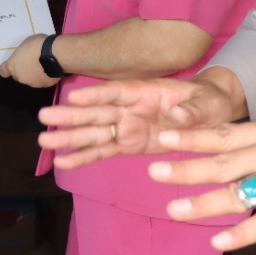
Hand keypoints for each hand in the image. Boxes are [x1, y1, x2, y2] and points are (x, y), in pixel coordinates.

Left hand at [0, 33, 58, 87]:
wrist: (55, 55)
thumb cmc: (38, 45)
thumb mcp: (25, 44)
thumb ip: (23, 54)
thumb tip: (27, 57)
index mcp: (12, 66)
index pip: (3, 71)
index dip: (7, 68)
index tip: (13, 64)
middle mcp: (20, 77)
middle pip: (18, 75)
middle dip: (23, 70)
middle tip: (32, 61)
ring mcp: (33, 83)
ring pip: (30, 79)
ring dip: (34, 74)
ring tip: (43, 64)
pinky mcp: (44, 85)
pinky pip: (42, 80)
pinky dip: (44, 76)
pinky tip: (50, 68)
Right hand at [37, 77, 237, 169]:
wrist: (211, 114)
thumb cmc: (208, 103)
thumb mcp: (206, 104)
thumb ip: (192, 110)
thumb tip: (180, 115)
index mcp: (146, 92)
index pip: (117, 92)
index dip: (95, 95)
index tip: (72, 97)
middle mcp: (131, 108)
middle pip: (97, 112)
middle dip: (71, 116)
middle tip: (43, 119)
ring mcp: (128, 126)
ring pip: (94, 132)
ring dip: (70, 138)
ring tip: (44, 142)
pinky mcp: (130, 144)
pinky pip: (104, 151)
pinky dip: (84, 157)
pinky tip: (63, 162)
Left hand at [146, 113, 255, 250]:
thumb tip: (244, 147)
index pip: (223, 133)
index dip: (191, 136)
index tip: (162, 136)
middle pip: (221, 162)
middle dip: (185, 168)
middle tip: (153, 172)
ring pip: (236, 194)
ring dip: (203, 203)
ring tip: (174, 210)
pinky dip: (241, 233)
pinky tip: (219, 241)